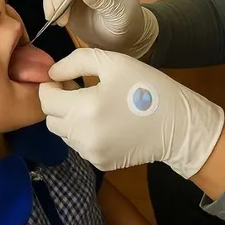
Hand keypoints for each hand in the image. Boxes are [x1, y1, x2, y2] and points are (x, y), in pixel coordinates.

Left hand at [40, 48, 224, 177]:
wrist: (179, 125)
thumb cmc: (147, 88)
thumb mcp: (114, 63)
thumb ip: (77, 62)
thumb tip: (54, 73)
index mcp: (83, 109)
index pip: (46, 99)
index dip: (52, 86)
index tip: (67, 79)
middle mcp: (81, 136)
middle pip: (52, 119)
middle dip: (61, 103)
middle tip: (81, 90)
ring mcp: (90, 153)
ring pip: (65, 134)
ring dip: (72, 119)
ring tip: (97, 106)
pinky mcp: (100, 163)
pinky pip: (81, 146)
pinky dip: (87, 134)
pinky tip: (108, 123)